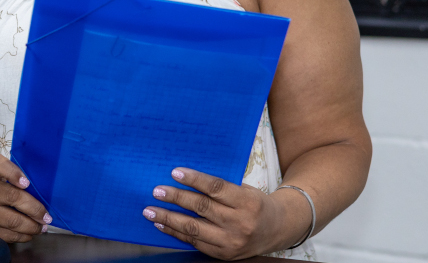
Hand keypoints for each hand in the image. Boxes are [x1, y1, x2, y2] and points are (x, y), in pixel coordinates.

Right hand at [0, 154, 51, 242]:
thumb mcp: (4, 173)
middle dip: (34, 209)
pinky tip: (30, 233)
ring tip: (42, 227)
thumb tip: (46, 190)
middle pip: (12, 197)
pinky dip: (22, 236)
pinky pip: (5, 235)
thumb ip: (21, 174)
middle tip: (47, 217)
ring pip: (10, 221)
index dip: (13, 173)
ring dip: (31, 226)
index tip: (27, 183)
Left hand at [144, 168, 300, 259]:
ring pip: (194, 229)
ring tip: (150, 210)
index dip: (194, 180)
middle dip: (176, 198)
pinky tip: (163, 224)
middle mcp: (240, 223)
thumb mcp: (245, 189)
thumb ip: (221, 187)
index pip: (216, 189)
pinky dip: (176, 233)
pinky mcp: (224, 255)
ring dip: (169, 219)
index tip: (174, 172)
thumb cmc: (255, 203)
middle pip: (202, 208)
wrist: (276, 229)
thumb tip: (184, 178)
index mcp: (247, 202)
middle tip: (157, 191)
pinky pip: (195, 243)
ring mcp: (231, 242)